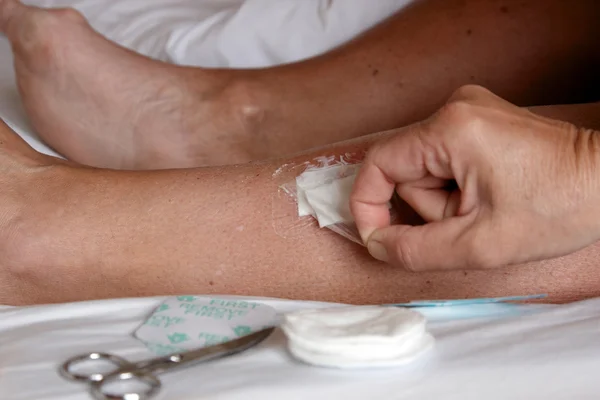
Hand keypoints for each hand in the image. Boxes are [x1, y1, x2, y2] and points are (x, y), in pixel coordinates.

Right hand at [350, 85, 599, 270]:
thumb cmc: (558, 208)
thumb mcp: (480, 244)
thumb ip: (416, 251)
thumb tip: (376, 245)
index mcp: (449, 129)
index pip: (378, 165)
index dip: (368, 207)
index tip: (379, 240)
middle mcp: (454, 108)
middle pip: (406, 171)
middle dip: (429, 208)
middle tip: (471, 221)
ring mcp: (468, 111)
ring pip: (426, 170)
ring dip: (446, 200)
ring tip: (486, 208)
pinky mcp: (478, 121)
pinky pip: (443, 161)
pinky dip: (456, 188)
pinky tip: (488, 195)